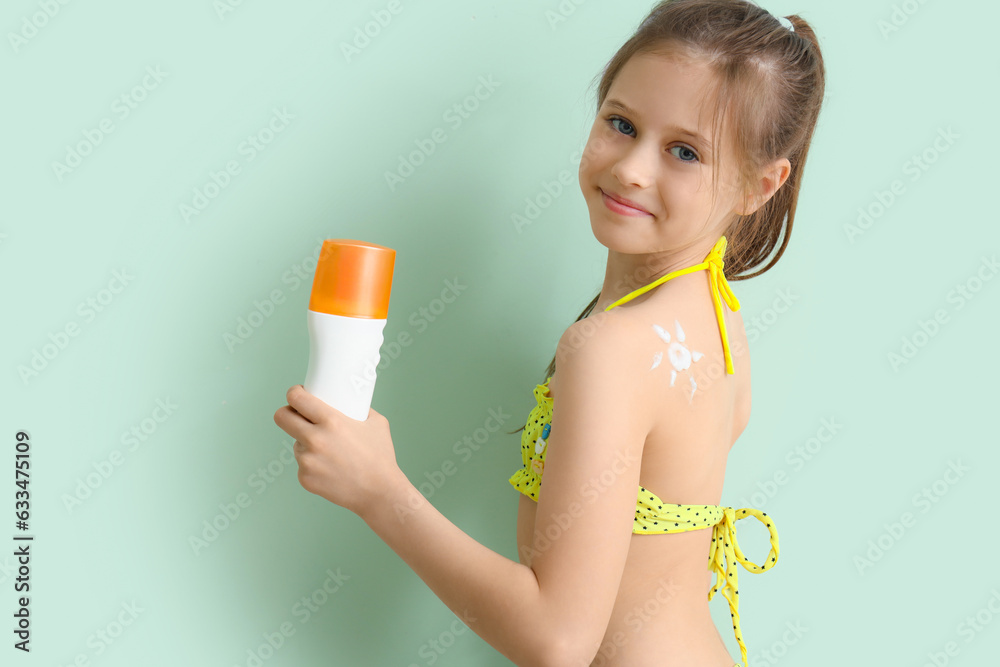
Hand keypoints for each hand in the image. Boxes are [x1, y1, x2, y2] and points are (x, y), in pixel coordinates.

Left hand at [273, 385, 402, 515]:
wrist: (379, 491)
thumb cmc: (380, 456)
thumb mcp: (376, 423)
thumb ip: (360, 409)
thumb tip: (349, 401)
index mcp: (331, 421)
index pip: (296, 399)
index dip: (294, 393)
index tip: (297, 394)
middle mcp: (315, 439)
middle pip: (281, 417)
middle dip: (286, 413)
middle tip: (296, 416)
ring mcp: (308, 461)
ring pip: (295, 443)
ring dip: (305, 443)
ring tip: (329, 451)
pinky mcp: (305, 478)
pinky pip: (302, 464)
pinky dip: (312, 464)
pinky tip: (329, 468)